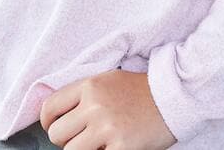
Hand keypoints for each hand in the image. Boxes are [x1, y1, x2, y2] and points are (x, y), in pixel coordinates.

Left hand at [40, 69, 175, 149]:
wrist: (175, 96)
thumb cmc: (142, 89)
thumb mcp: (110, 79)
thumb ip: (83, 93)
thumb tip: (54, 114)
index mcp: (90, 86)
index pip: (49, 108)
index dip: (48, 122)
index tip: (56, 127)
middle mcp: (95, 105)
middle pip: (57, 134)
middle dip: (67, 139)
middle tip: (85, 137)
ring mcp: (108, 127)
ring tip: (100, 142)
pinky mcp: (121, 147)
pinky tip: (114, 145)